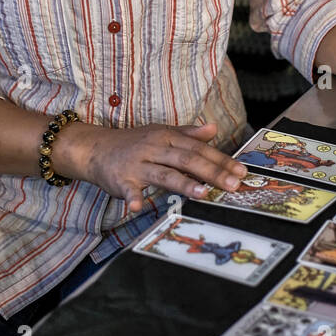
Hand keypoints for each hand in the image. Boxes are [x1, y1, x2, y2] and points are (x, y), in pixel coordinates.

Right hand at [56, 120, 248, 213]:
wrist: (95, 148)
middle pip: (187, 160)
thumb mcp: (161, 133)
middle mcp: (155, 149)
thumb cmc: (133, 143)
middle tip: (233, 184)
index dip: (221, 160)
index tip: (241, 171)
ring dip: (184, 184)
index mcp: (167, 137)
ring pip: (164, 174)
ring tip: (203, 193)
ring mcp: (137, 165)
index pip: (199, 148)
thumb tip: (214, 128)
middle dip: (212, 172)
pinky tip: (137, 206)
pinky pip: (127, 190)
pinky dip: (132, 198)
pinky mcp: (120, 180)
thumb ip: (188, 133)